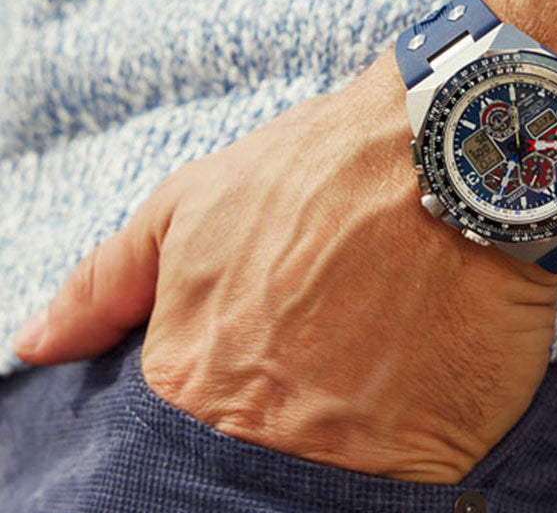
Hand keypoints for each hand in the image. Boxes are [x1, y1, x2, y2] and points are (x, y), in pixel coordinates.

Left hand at [11, 49, 556, 482]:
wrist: (447, 146)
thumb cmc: (320, 166)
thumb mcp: (194, 202)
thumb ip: (110, 281)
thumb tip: (37, 346)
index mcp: (194, 376)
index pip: (175, 444)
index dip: (224, 407)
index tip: (262, 376)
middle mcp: (262, 428)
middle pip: (255, 467)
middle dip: (282, 425)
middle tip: (324, 368)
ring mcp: (349, 451)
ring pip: (331, 485)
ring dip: (347, 443)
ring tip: (376, 370)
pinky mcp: (432, 455)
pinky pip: (408, 489)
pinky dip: (406, 456)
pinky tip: (417, 389)